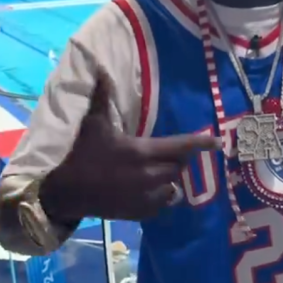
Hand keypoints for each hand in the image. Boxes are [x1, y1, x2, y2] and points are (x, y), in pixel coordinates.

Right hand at [39, 71, 220, 223]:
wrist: (64, 191)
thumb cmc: (80, 154)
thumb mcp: (92, 123)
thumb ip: (102, 97)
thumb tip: (102, 70)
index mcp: (141, 152)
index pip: (180, 147)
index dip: (200, 144)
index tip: (218, 142)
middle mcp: (148, 176)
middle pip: (178, 167)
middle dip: (179, 159)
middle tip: (174, 152)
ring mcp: (144, 197)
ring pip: (173, 188)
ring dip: (171, 178)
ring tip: (162, 171)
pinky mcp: (137, 213)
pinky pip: (161, 205)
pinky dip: (162, 197)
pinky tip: (156, 190)